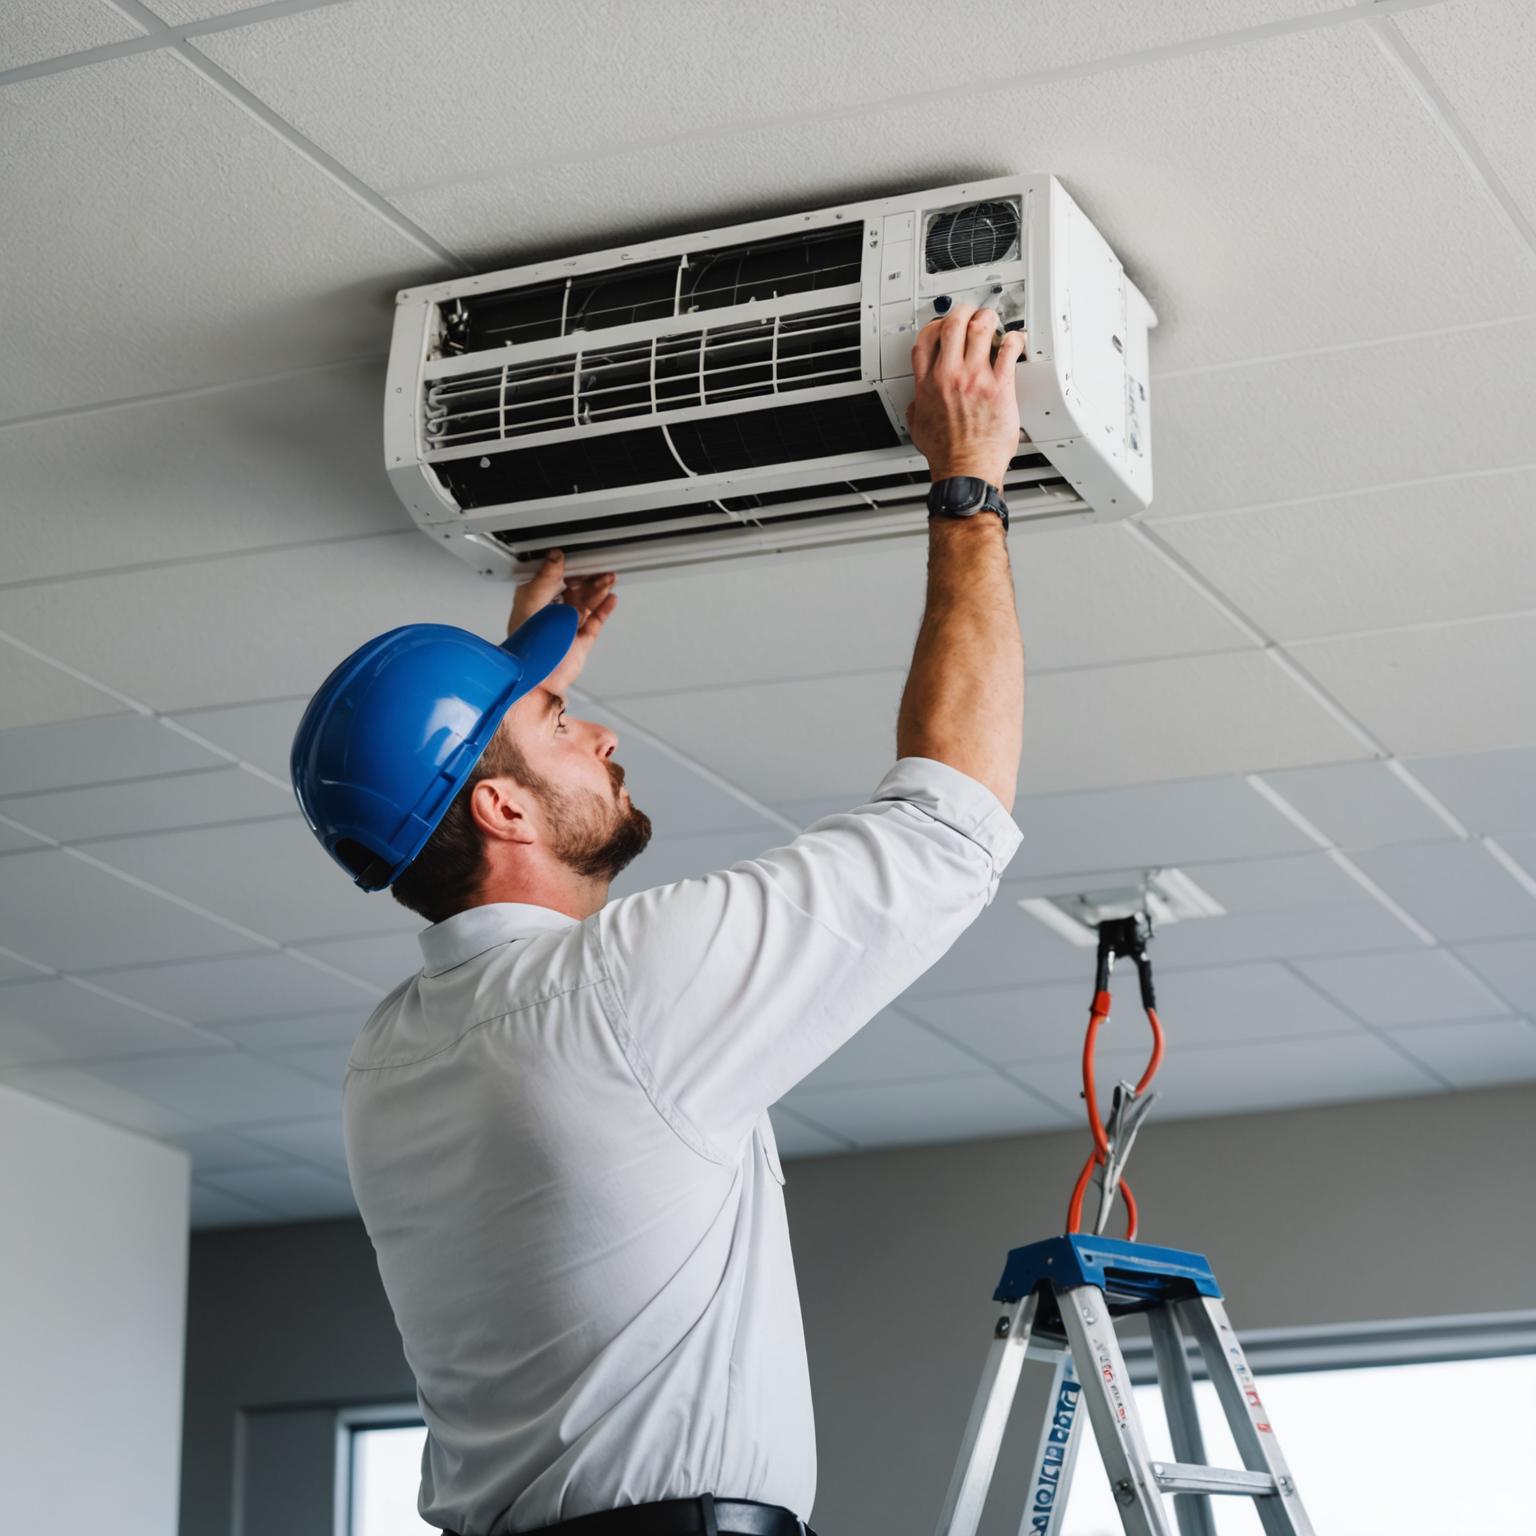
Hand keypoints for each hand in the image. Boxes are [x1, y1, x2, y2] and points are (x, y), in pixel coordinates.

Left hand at [506, 551, 616, 694]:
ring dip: (600, 590)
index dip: (571, 568)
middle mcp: (553, 612)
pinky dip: (605, 609)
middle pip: (577, 589)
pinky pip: (596, 620)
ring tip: (609, 580)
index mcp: (537, 601)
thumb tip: (555, 557)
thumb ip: (545, 579)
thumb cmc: (526, 645)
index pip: (557, 578)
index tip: (583, 558)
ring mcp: (569, 626)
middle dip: (591, 579)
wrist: (537, 679)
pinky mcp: (581, 640)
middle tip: (602, 570)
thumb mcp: (531, 602)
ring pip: (588, 602)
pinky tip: (611, 599)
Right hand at [906, 304, 1026, 487]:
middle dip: (964, 312)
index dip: (935, 324)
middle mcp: (949, 376)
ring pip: (981, 329)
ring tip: (994, 322)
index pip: (926, 339)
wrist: (964, 469)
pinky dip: (1014, 339)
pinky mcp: (999, 387)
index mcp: (927, 384)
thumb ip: (917, 407)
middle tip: (973, 314)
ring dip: (989, 319)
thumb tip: (917, 401)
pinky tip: (1015, 340)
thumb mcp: (918, 427)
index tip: (944, 323)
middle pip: (953, 324)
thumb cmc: (945, 454)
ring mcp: (975, 379)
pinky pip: (1008, 351)